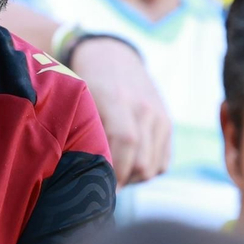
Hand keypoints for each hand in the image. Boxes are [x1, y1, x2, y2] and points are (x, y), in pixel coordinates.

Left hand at [67, 37, 170, 186]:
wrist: (113, 55)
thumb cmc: (86, 81)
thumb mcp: (79, 99)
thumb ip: (82, 130)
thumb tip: (75, 172)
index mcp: (118, 98)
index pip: (125, 142)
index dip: (114, 171)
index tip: (97, 189)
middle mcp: (144, 108)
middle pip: (141, 163)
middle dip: (121, 182)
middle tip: (100, 187)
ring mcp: (159, 116)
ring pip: (153, 168)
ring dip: (132, 180)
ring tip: (113, 176)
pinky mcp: (168, 124)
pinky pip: (163, 163)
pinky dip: (147, 172)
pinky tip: (127, 166)